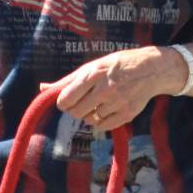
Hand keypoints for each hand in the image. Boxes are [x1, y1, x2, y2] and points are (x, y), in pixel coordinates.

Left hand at [41, 46, 185, 132]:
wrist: (150, 69)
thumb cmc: (116, 66)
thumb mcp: (92, 67)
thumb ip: (67, 81)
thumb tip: (42, 88)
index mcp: (92, 74)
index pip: (65, 100)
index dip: (64, 102)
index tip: (68, 100)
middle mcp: (104, 89)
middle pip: (76, 113)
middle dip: (76, 109)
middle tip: (85, 100)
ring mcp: (117, 102)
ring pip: (89, 120)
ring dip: (90, 114)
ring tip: (100, 101)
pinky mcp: (127, 114)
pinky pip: (104, 126)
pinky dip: (102, 120)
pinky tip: (108, 109)